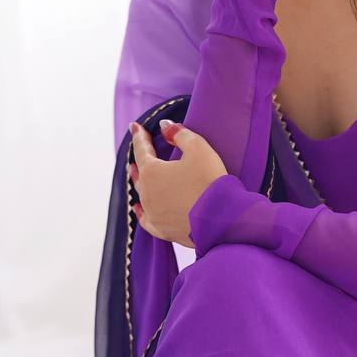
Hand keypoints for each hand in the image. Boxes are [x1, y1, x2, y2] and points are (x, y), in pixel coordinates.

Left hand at [129, 118, 227, 247]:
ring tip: (137, 174)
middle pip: (140, 173)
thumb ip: (180, 134)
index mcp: (152, 172)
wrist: (220, 219)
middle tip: (138, 150)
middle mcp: (147, 193)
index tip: (135, 127)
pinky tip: (139, 209)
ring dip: (141, 182)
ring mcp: (153, 213)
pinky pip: (146, 219)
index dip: (139, 136)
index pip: (141, 150)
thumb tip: (165, 126)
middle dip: (139, 160)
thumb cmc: (210, 182)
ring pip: (142, 194)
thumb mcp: (199, 149)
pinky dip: (142, 211)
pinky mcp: (162, 230)